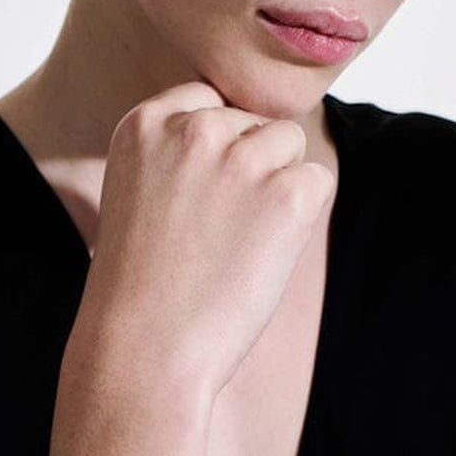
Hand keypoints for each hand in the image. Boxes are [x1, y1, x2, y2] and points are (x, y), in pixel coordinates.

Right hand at [70, 80, 335, 403]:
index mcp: (144, 123)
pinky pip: (317, 182)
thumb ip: (178, 157)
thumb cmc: (138, 291)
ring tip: (235, 246)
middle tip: (215, 234)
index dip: (216, 151)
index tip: (200, 200)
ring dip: (276, 187)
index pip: (208, 104)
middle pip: (253, 123)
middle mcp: (193, 127)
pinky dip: (300, 219)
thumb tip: (247, 136)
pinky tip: (260, 256)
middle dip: (247, 168)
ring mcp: (241, 158)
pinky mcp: (287, 194)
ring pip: (289, 145)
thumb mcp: (137, 198)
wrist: (142, 352)